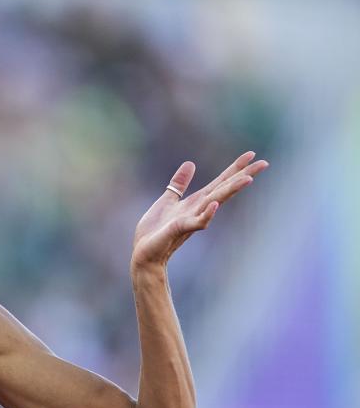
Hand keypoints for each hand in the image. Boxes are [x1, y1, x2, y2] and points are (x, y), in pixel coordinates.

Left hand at [131, 151, 269, 269]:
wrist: (143, 253)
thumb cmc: (155, 230)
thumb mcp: (167, 200)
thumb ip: (179, 184)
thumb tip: (190, 163)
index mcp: (196, 201)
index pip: (220, 182)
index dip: (234, 168)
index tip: (251, 154)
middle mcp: (198, 209)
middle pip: (224, 189)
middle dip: (243, 176)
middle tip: (264, 163)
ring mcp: (191, 220)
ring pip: (215, 202)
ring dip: (231, 190)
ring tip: (248, 178)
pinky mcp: (180, 229)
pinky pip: (197, 222)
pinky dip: (207, 214)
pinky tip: (214, 204)